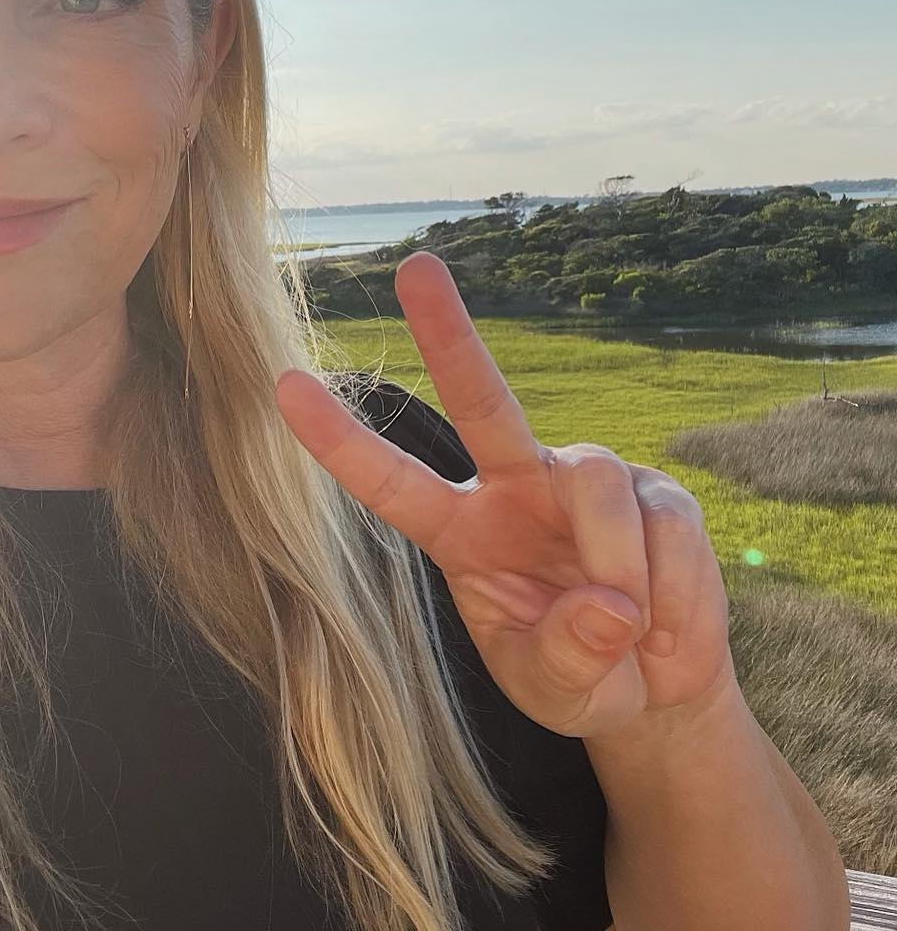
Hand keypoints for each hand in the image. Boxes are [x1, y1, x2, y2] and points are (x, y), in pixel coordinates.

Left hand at [274, 251, 737, 740]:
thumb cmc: (581, 678)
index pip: (390, 480)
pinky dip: (674, 589)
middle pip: (480, 399)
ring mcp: (584, 482)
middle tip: (414, 266)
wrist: (659, 692)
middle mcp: (515, 487)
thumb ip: (566, 657)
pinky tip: (666, 619)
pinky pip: (663, 523)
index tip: (284, 384)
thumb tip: (607, 606)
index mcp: (460, 531)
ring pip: (595, 481)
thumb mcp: (555, 690)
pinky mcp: (658, 491)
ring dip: (616, 566)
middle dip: (449, 332)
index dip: (338, 439)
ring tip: (630, 628)